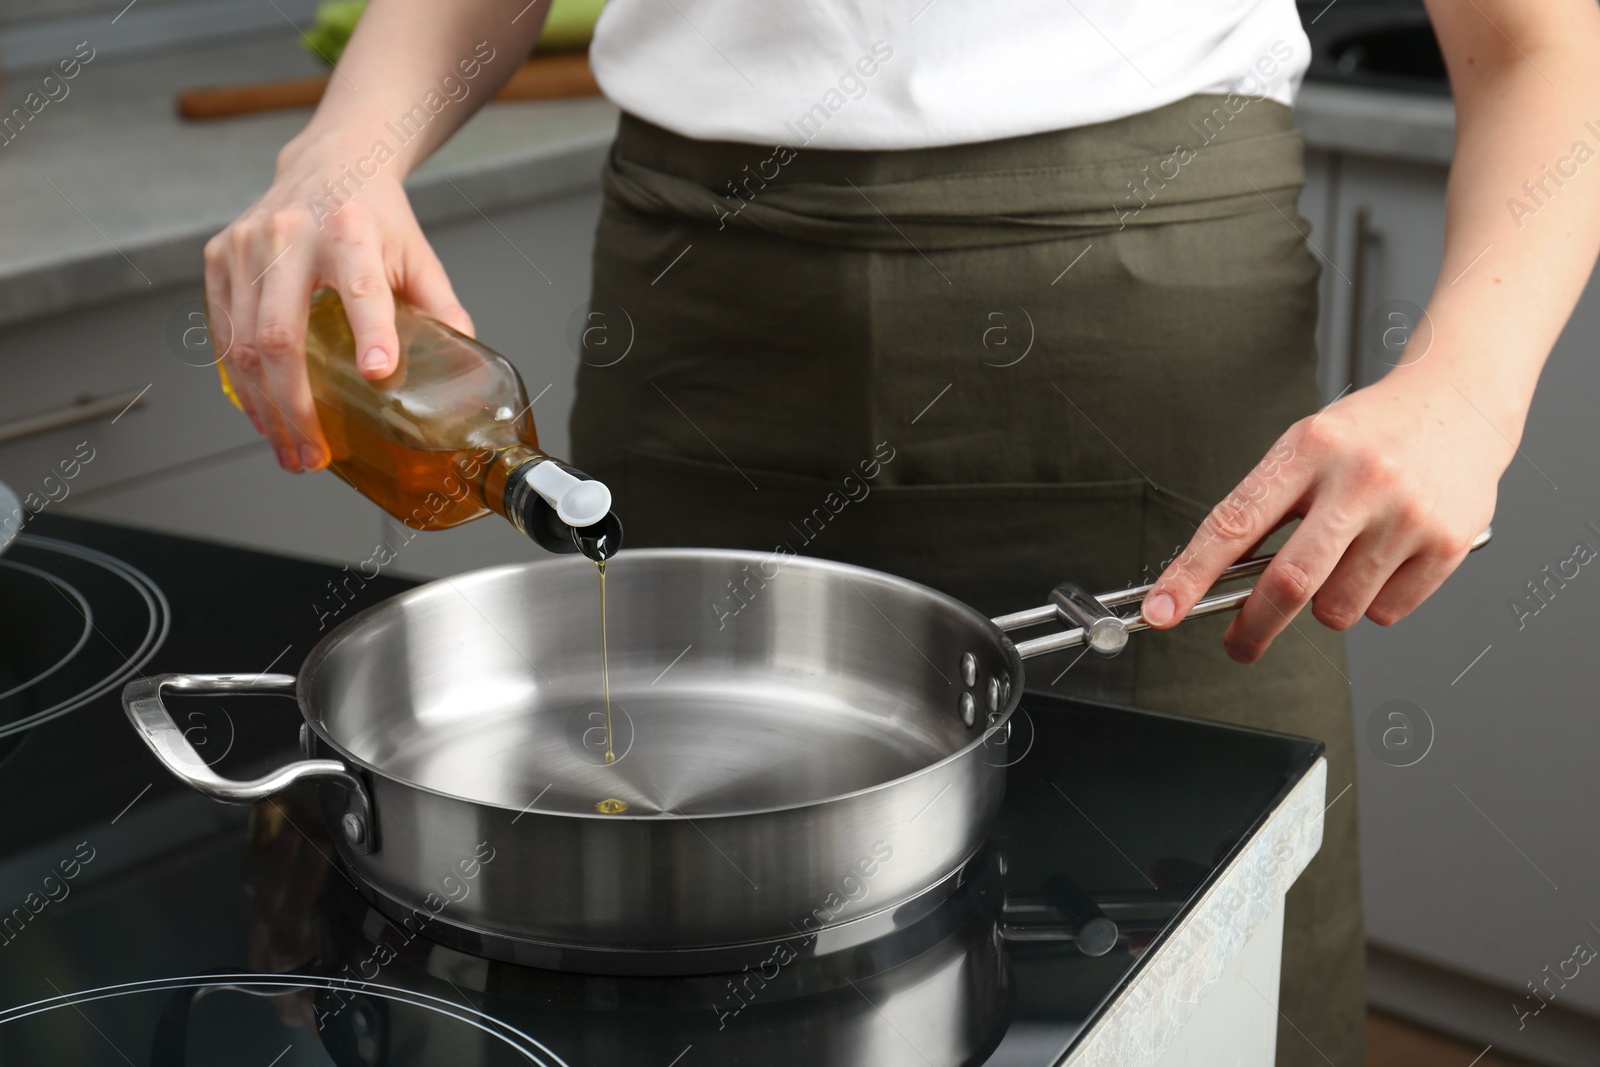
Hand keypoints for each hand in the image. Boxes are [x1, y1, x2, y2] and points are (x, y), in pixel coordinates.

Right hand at [204, 132, 472, 471]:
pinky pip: (222, 334)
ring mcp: (245, 245)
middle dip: (296, 407)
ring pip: (243, 344)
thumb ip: (442, 311)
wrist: (330, 161)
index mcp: (351, 231)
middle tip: (314, 455)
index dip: (371, 333)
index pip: (360, 288)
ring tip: (289, 450)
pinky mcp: (218, 257)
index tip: (377, 375)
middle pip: (282, 336)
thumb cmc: (376, 215)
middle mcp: (289, 234)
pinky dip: (240, 383)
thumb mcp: (419, 255)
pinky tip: (262, 415)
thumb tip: (464, 374)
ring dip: (264, 409)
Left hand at [1139, 369, 1511, 660]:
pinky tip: (1383, 560)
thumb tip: (1220, 580)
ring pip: (1337, 609)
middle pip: (1288, 583)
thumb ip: (1265, 507)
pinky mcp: (1447, 544)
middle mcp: (1359, 479)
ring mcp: (1406, 514)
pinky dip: (1372, 603)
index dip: (1190, 576)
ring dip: (1324, 607)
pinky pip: (1385, 613)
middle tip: (1239, 645)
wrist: (1460, 403)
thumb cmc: (1371, 432)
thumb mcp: (1306, 447)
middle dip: (1253, 627)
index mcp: (1309, 449)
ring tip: (1341, 563)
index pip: (1234, 523)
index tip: (1161, 611)